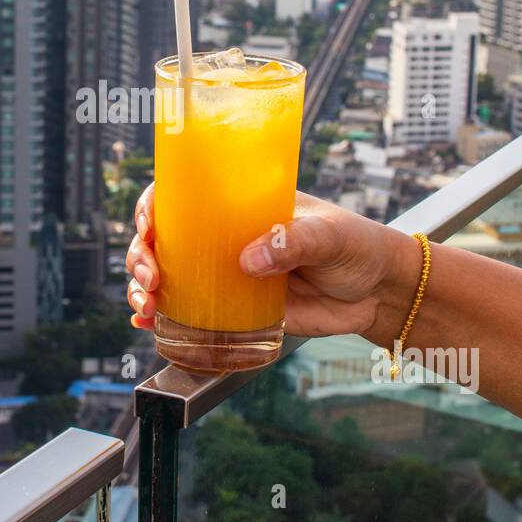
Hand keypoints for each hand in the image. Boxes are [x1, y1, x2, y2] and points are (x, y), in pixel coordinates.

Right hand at [125, 183, 418, 338]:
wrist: (378, 293)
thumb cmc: (357, 247)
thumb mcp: (329, 235)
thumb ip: (293, 241)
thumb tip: (250, 259)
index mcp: (242, 205)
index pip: (184, 196)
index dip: (154, 207)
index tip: (149, 227)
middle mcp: (226, 238)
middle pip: (164, 239)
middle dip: (142, 256)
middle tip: (151, 277)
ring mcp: (227, 275)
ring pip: (168, 277)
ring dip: (143, 290)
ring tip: (146, 307)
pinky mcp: (236, 311)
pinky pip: (190, 313)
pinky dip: (162, 319)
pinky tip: (146, 326)